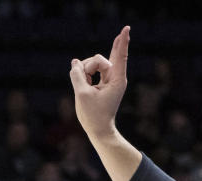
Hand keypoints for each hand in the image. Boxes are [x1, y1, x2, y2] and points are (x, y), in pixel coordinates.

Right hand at [70, 26, 129, 140]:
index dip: (122, 42)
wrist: (98, 129)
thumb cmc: (93, 115)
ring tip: (85, 89)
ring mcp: (109, 78)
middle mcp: (115, 77)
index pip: (119, 56)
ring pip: (91, 64)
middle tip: (88, 83)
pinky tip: (85, 79)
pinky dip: (84, 73)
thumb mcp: (82, 93)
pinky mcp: (102, 81)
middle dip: (88, 66)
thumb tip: (75, 62)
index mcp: (117, 80)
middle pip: (99, 59)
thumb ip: (77, 74)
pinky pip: (90, 68)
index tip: (127, 28)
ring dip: (83, 73)